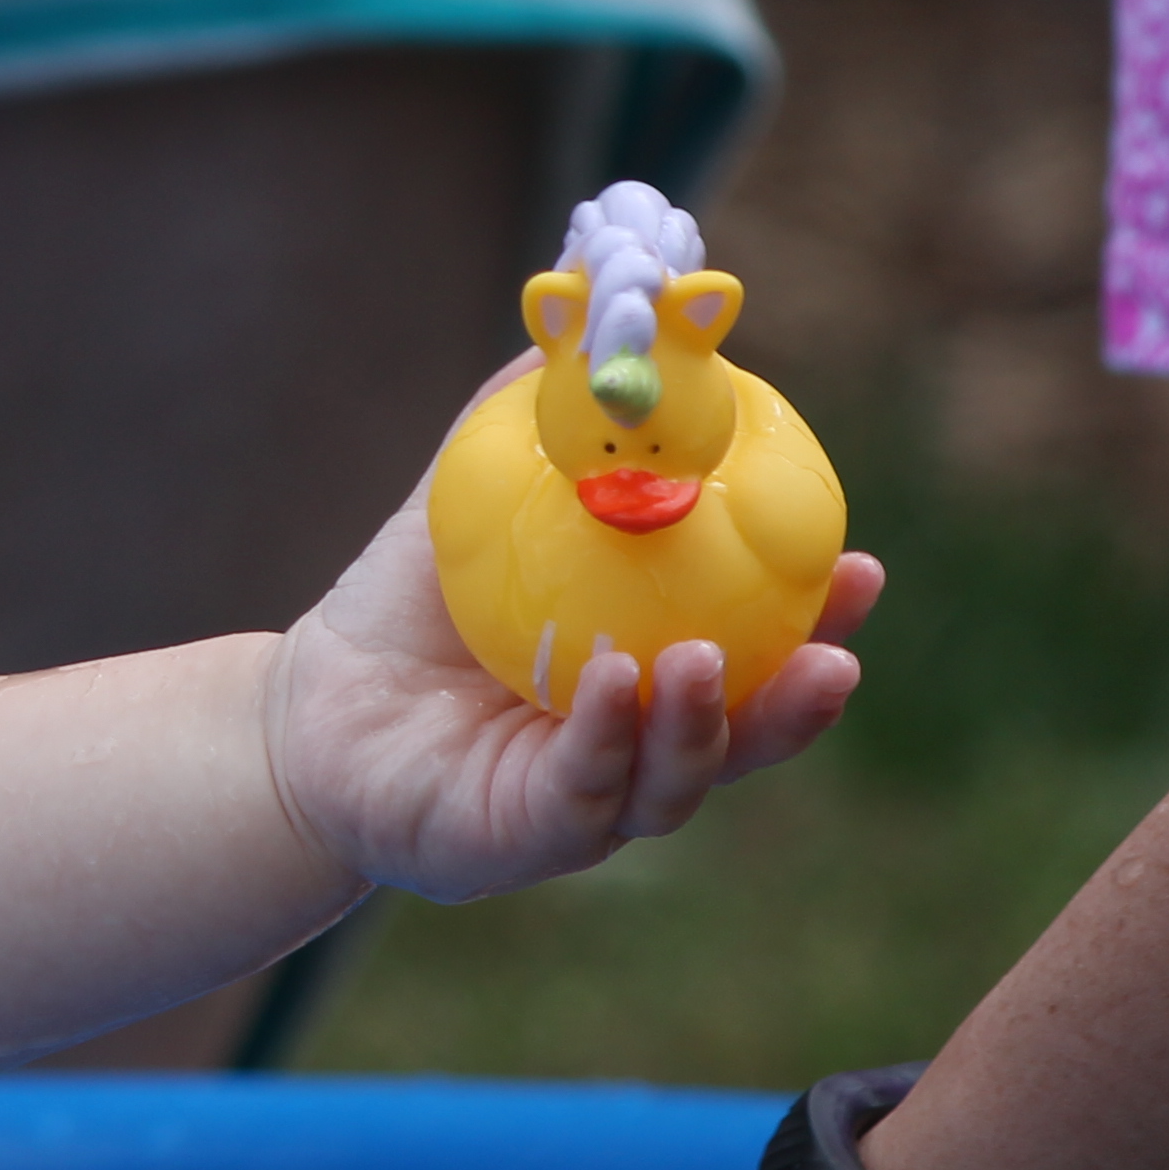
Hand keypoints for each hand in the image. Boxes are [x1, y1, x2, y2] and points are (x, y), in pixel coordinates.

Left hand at [260, 396, 883, 901]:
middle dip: (802, 698)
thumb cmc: (401, 614)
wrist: (304, 711)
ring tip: (711, 659)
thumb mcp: (462, 512)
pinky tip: (617, 683)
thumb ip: (515, 433)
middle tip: (838, 652)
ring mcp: (587, 804)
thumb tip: (569, 330)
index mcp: (651, 672)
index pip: (762, 651)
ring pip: (675, 779)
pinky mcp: (519, 839)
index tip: (864, 568)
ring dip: (707, 725)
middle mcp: (637, 747)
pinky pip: (580, 794)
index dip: (820, 621)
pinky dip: (606, 740)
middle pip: (747, 733)